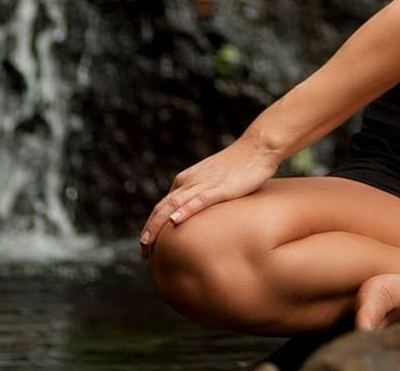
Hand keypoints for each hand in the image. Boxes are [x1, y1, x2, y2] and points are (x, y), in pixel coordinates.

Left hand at [139, 137, 279, 258]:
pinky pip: (199, 200)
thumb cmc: (239, 166)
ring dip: (158, 225)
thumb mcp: (213, 181)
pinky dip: (185, 211)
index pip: (162, 205)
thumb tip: (196, 217)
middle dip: (149, 230)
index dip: (151, 225)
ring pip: (174, 206)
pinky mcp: (221, 188)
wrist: (257, 148)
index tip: (146, 245)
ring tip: (147, 243)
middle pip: (162, 208)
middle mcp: (190, 181)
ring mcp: (204, 184)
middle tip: (142, 252)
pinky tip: (175, 222)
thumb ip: (201, 195)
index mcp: (186, 180)